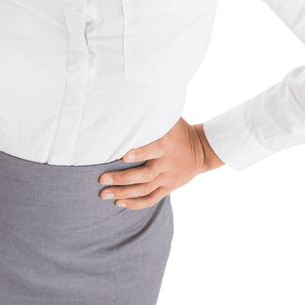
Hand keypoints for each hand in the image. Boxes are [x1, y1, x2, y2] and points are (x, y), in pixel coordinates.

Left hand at [98, 118, 223, 209]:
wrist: (203, 151)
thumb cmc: (179, 131)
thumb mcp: (170, 120)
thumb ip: (153, 116)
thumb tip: (132, 101)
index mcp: (167, 145)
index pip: (154, 149)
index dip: (140, 153)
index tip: (124, 155)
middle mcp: (167, 164)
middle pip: (144, 174)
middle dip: (122, 178)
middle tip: (102, 179)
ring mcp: (168, 178)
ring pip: (145, 189)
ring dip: (123, 193)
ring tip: (104, 194)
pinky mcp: (168, 188)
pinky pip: (152, 199)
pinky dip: (136, 203)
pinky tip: (120, 203)